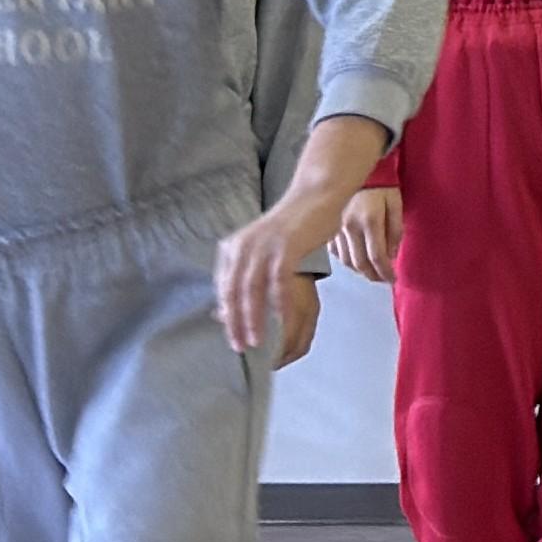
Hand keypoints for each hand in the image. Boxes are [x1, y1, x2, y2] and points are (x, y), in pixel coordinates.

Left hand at [214, 196, 321, 357]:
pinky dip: (279, 303)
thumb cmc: (295, 225)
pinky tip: (282, 319)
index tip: (232, 336)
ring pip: (252, 290)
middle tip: (239, 346)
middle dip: (235, 323)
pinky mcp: (286, 246)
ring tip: (256, 340)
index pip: (224, 288)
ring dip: (253, 318)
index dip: (227, 315)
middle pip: (233, 292)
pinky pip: (279, 281)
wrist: (316, 194)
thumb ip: (250, 270)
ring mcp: (264, 246)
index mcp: (234, 248)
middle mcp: (243, 246)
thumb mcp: (264, 247)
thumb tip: (237, 303)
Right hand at [333, 184, 404, 282]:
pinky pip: (336, 252)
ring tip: (372, 273)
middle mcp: (350, 228)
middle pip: (360, 263)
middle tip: (383, 279)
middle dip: (373, 275)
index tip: (393, 280)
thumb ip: (395, 230)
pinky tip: (356, 262)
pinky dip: (346, 261)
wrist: (354, 168)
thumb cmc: (381, 185)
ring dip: (360, 271)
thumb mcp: (396, 203)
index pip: (377, 256)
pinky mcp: (329, 228)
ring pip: (346, 260)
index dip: (385, 272)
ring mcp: (336, 229)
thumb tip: (392, 255)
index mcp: (369, 221)